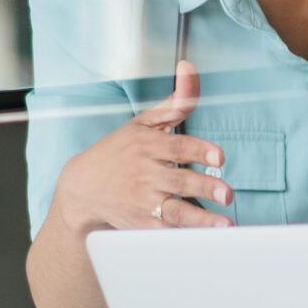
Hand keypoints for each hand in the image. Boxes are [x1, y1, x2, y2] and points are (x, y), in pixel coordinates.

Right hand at [46, 63, 234, 234]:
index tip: (219, 157)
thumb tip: (189, 68)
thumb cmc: (119, 151)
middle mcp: (145, 173)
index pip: (178, 146)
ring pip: (174, 209)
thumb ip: (175, 101)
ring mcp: (141, 200)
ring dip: (200, 218)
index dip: (200, 150)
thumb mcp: (144, 122)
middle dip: (203, 186)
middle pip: (178, 179)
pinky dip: (183, 236)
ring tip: (223, 224)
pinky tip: (203, 239)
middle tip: (226, 193)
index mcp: (148, 145)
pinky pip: (164, 231)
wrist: (82, 188)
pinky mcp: (139, 223)